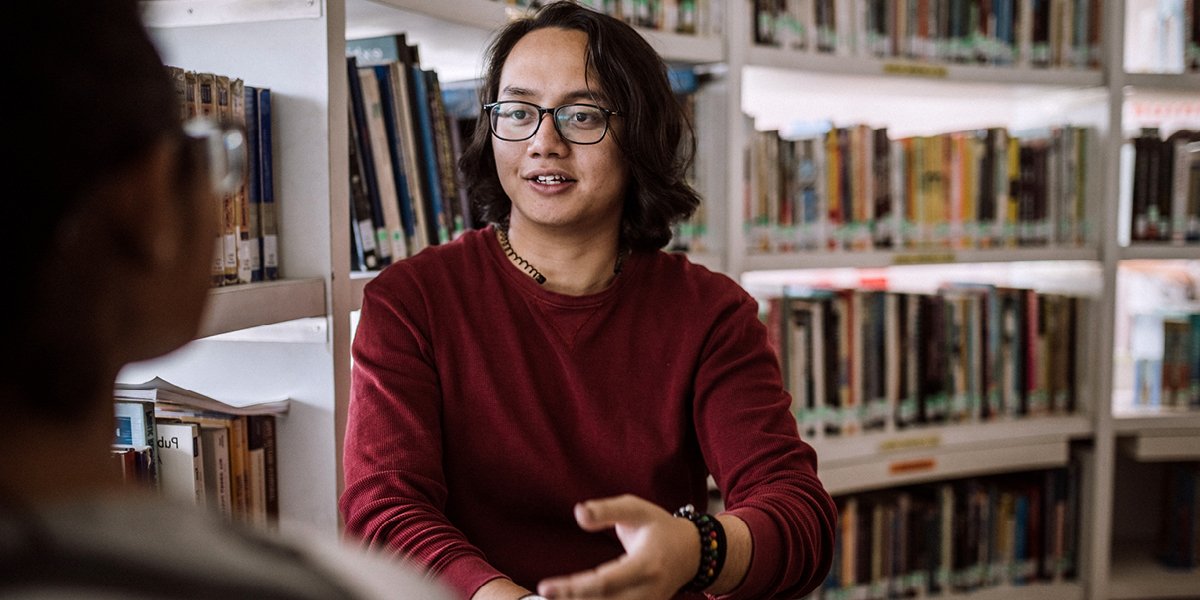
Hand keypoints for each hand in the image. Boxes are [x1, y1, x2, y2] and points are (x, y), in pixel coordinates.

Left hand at [535, 494, 697, 599]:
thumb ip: (606, 510)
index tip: (545, 586)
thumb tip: (578, 514)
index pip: (605, 582)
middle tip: (543, 595)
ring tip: (552, 599)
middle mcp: (648, 591)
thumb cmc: (658, 527)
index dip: (574, 587)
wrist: (692, 552)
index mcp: (647, 564)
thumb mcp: (635, 508)